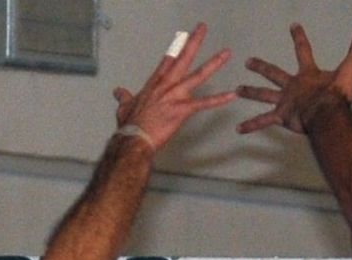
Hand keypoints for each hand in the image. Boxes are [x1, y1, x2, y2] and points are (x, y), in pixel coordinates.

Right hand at [111, 23, 235, 149]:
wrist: (134, 138)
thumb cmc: (130, 124)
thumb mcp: (124, 107)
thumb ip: (124, 97)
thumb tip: (118, 92)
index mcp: (155, 83)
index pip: (168, 60)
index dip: (177, 47)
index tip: (184, 35)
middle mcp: (166, 85)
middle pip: (183, 58)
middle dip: (194, 42)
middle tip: (202, 28)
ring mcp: (175, 96)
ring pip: (198, 76)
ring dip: (214, 63)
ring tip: (226, 53)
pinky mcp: (182, 110)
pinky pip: (205, 103)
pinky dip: (219, 99)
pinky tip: (232, 95)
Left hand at [237, 24, 351, 133]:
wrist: (326, 113)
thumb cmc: (337, 95)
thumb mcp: (348, 70)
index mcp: (307, 75)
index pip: (303, 50)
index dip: (299, 37)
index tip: (293, 26)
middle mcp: (292, 86)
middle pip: (273, 73)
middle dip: (261, 67)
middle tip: (247, 62)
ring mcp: (285, 101)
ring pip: (263, 95)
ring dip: (250, 92)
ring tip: (237, 90)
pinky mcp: (282, 116)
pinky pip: (263, 121)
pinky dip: (251, 125)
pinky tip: (238, 129)